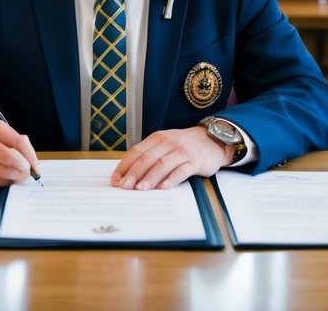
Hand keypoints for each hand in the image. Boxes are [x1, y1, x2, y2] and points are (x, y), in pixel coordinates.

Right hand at [0, 115, 40, 187]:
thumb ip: (18, 141)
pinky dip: (3, 182)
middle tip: (27, 171)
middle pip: (7, 158)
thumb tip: (32, 164)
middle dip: (22, 168)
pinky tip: (3, 176)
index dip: (29, 156)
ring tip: (16, 173)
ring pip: (1, 174)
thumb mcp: (1, 129)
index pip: (15, 141)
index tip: (36, 166)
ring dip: (14, 177)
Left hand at [110, 126, 228, 189]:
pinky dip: (171, 179)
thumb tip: (128, 175)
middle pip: (147, 158)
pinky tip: (163, 187)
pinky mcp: (195, 161)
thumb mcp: (165, 144)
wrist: (212, 140)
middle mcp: (168, 143)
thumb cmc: (184, 146)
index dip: (124, 166)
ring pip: (162, 164)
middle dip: (134, 173)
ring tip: (140, 189)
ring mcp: (182, 151)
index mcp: (158, 138)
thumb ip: (150, 155)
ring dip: (150, 177)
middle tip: (125, 187)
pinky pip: (181, 170)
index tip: (116, 180)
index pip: (136, 151)